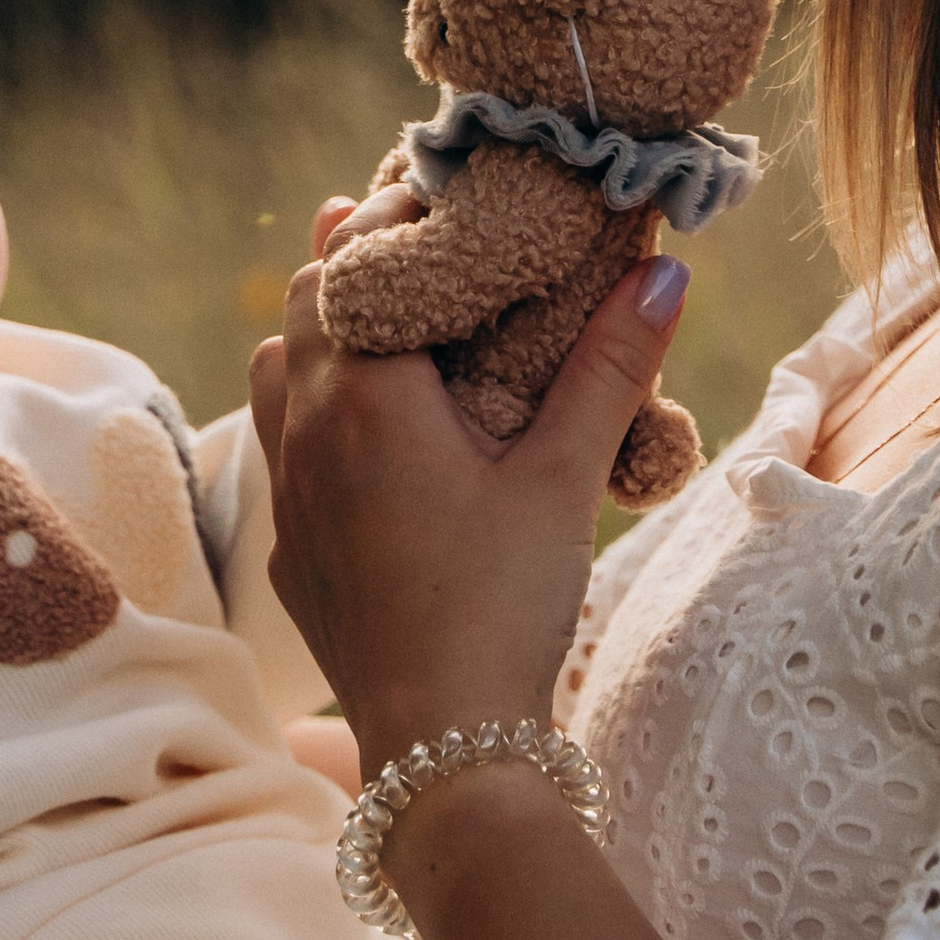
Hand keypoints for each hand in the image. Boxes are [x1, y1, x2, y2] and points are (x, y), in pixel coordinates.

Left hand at [249, 197, 688, 771]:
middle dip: (357, 262)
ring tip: (394, 322)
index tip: (451, 197)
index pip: (354, 259)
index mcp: (365, 398)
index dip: (397, 214)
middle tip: (428, 245)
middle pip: (303, 302)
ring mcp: (287, 492)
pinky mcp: (289, 547)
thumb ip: (608, 368)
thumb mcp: (564, 478)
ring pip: (277, 369)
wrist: (442, 742)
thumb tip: (662, 272)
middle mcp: (305, 432)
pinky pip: (282, 443)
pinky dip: (315, 404)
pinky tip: (373, 427)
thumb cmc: (505, 606)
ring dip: (324, 331)